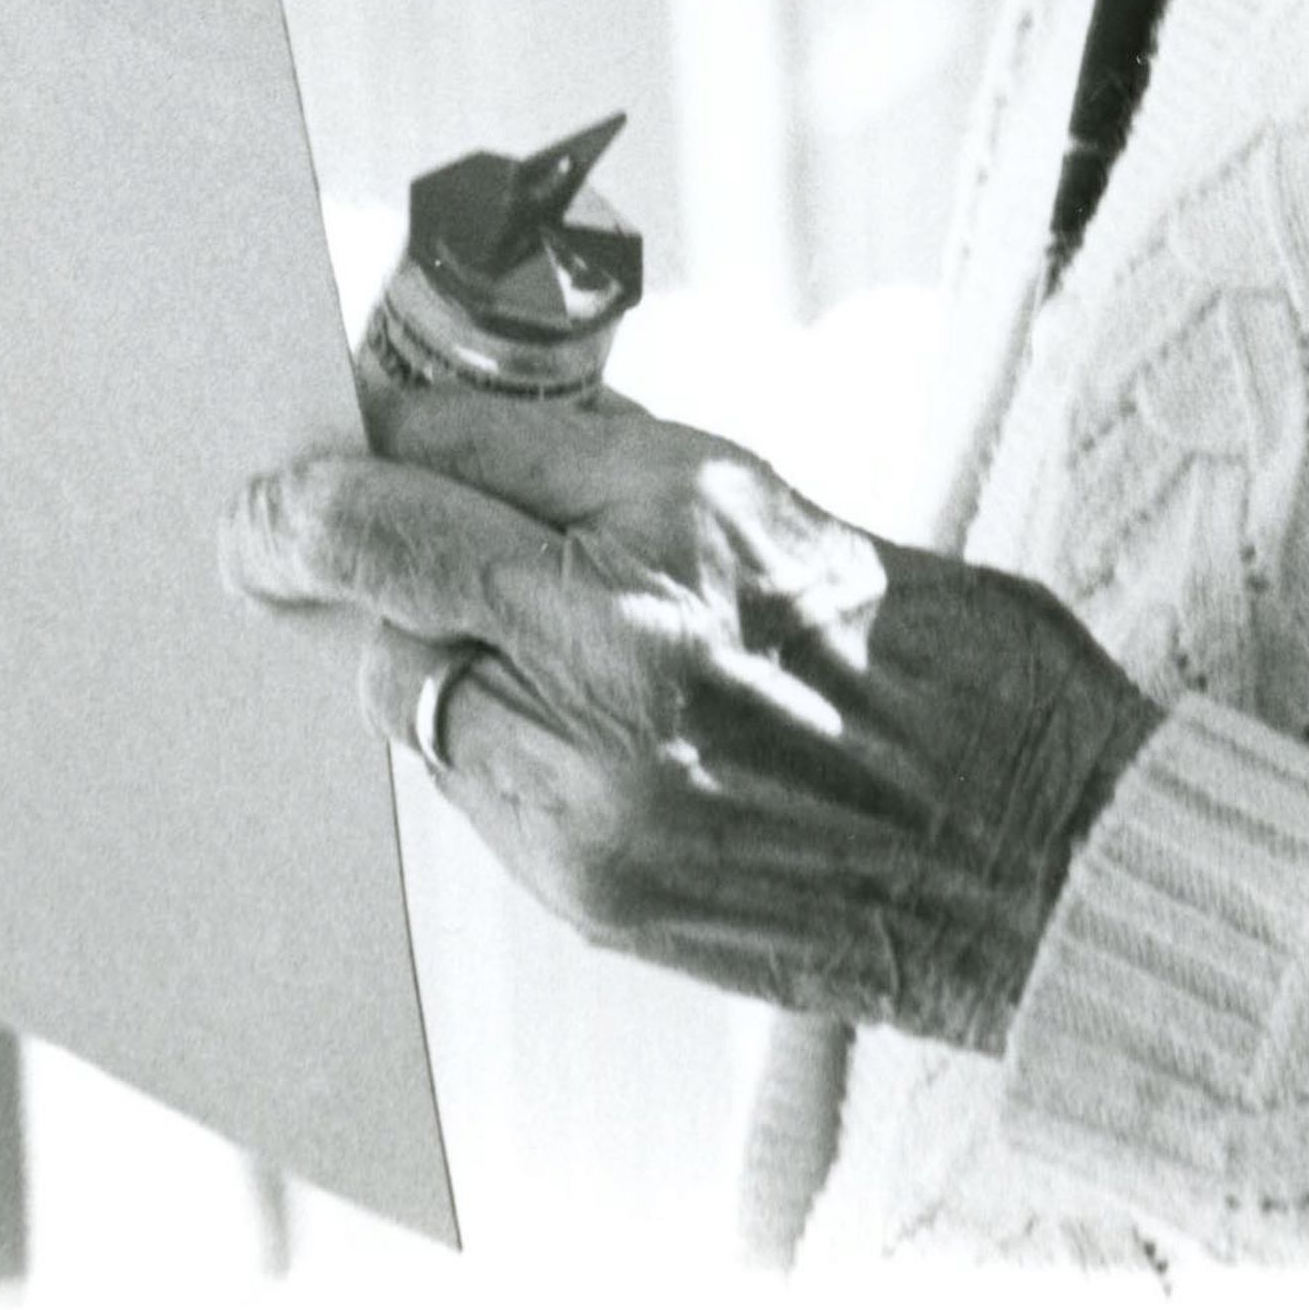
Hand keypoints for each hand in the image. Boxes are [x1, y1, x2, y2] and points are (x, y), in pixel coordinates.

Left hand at [224, 390, 1159, 1050]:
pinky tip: (521, 723)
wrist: (1053, 863)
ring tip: (426, 621)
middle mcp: (634, 628)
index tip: (328, 423)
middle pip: (389, 546)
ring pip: (409, 682)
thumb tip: (476, 448)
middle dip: (303, 525)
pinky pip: (474, 789)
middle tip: (255, 515)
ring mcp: (603, 772)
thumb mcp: (799, 517)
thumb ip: (632, 486)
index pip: (462, 435)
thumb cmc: (952, 670)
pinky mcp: (595, 886)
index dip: (375, 425)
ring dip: (404, 644)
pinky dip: (474, 744)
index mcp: (701, 506)